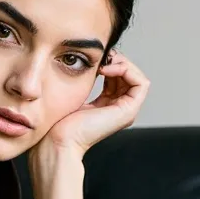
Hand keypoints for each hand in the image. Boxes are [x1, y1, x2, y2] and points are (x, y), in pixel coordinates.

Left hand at [33, 49, 150, 155]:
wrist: (58, 139)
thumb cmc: (59, 121)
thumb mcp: (76, 95)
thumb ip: (88, 81)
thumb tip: (92, 63)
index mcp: (107, 105)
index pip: (118, 77)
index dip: (110, 63)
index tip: (95, 60)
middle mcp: (119, 109)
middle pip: (129, 76)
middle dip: (117, 61)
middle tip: (102, 58)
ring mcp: (126, 111)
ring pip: (136, 77)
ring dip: (122, 64)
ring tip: (103, 64)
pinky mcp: (128, 111)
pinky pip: (141, 84)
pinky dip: (127, 71)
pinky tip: (107, 70)